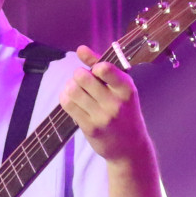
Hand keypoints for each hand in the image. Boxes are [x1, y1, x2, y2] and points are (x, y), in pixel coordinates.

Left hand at [62, 46, 152, 166]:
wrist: (130, 147)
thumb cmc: (125, 112)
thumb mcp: (122, 89)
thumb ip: (102, 66)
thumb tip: (80, 49)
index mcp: (126, 89)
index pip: (104, 69)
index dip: (94, 66)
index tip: (96, 71)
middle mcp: (115, 103)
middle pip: (82, 77)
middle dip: (78, 75)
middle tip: (82, 80)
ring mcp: (102, 117)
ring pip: (72, 90)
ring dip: (70, 86)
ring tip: (76, 90)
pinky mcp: (90, 128)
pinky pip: (68, 105)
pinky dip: (66, 98)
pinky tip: (72, 100)